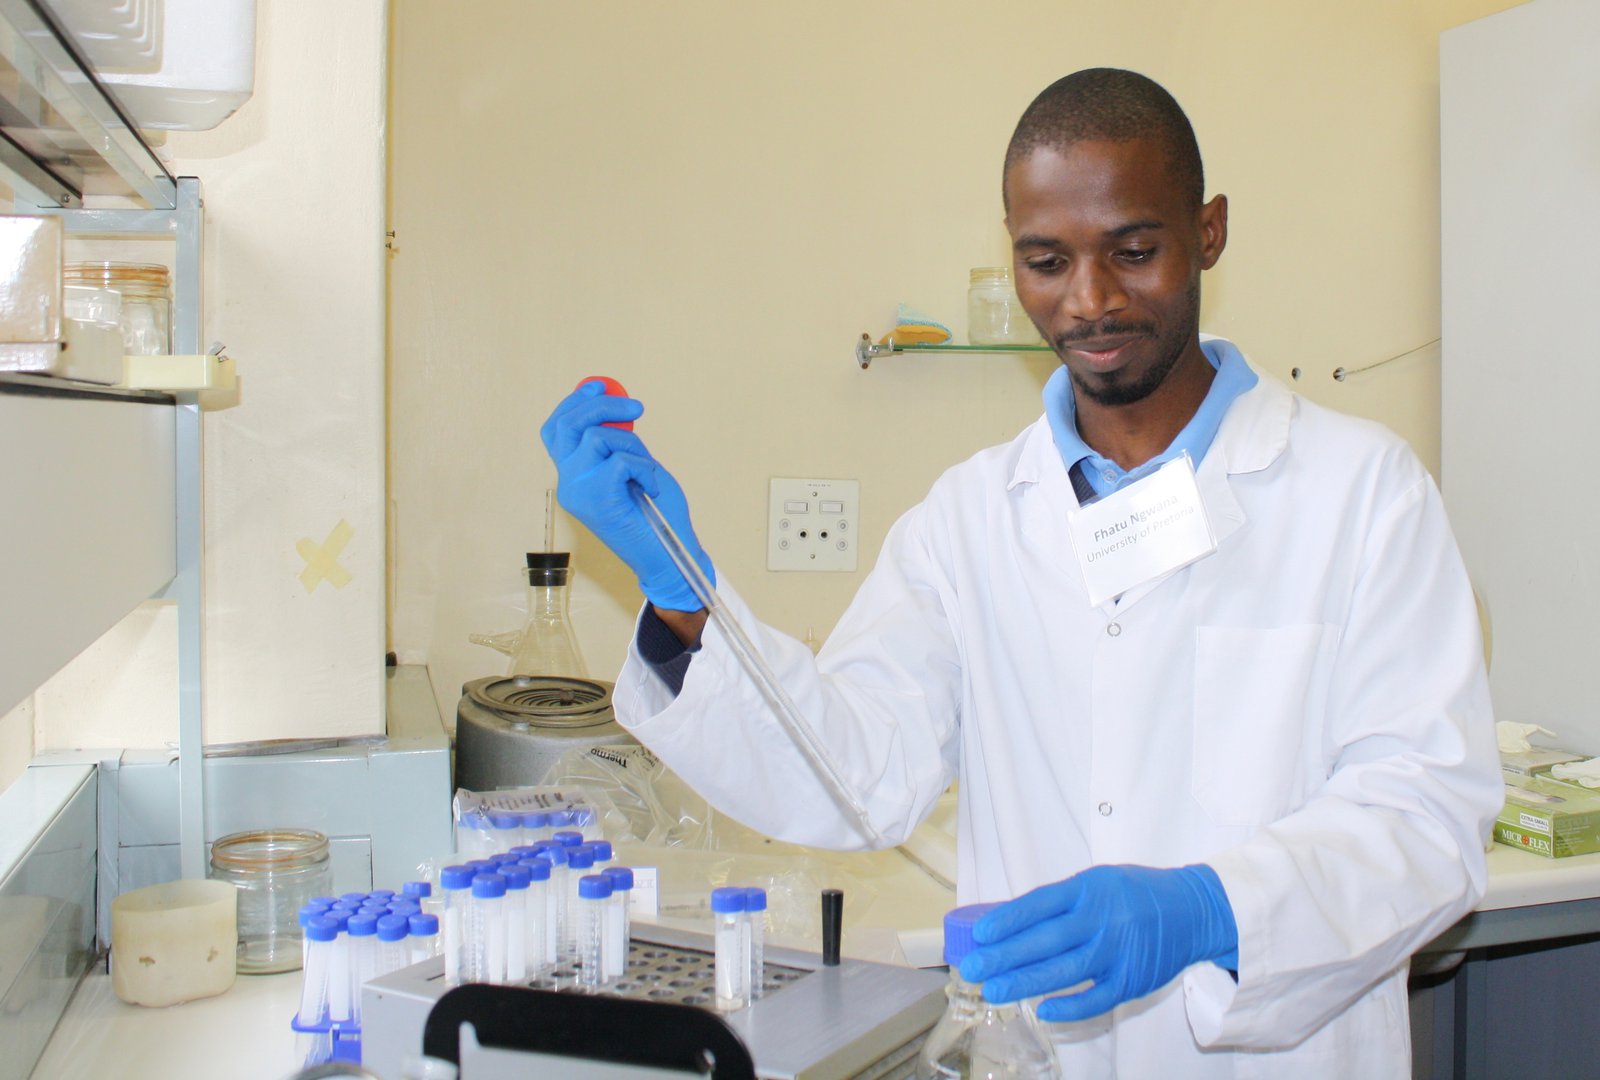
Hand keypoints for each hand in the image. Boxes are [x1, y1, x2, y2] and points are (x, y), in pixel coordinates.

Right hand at [540, 381, 713, 611]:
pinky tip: (651, 488)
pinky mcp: (598, 500)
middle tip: (636, 407)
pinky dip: (644, 468)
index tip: (599, 386)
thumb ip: (618, 443)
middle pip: (568, 424)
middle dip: (602, 405)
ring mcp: (579, 493)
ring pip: (597, 437)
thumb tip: (615, 406)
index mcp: (572, 478)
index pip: (555, 430)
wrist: (668, 557)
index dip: (572, 403)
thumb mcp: (633, 469)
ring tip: (648, 471)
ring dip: (633, 446)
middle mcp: (568, 485)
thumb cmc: (656, 515)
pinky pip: (620, 460)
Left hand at [960, 864, 1236, 1022]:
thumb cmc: (1135, 894)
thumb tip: (1007, 922)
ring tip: (994, 990)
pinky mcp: (1133, 980)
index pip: (1041, 903)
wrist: (1193, 910)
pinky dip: (1069, 1006)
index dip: (1009, 919)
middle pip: (1047, 940)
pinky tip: (1042, 1009)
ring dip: (1026, 982)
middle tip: (974, 969)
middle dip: (1006, 956)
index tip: (980, 934)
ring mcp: (1119, 952)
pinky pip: (1097, 997)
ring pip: (1066, 970)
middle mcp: (1104, 919)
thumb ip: (1059, 902)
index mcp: (1090, 888)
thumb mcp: (1097, 882)